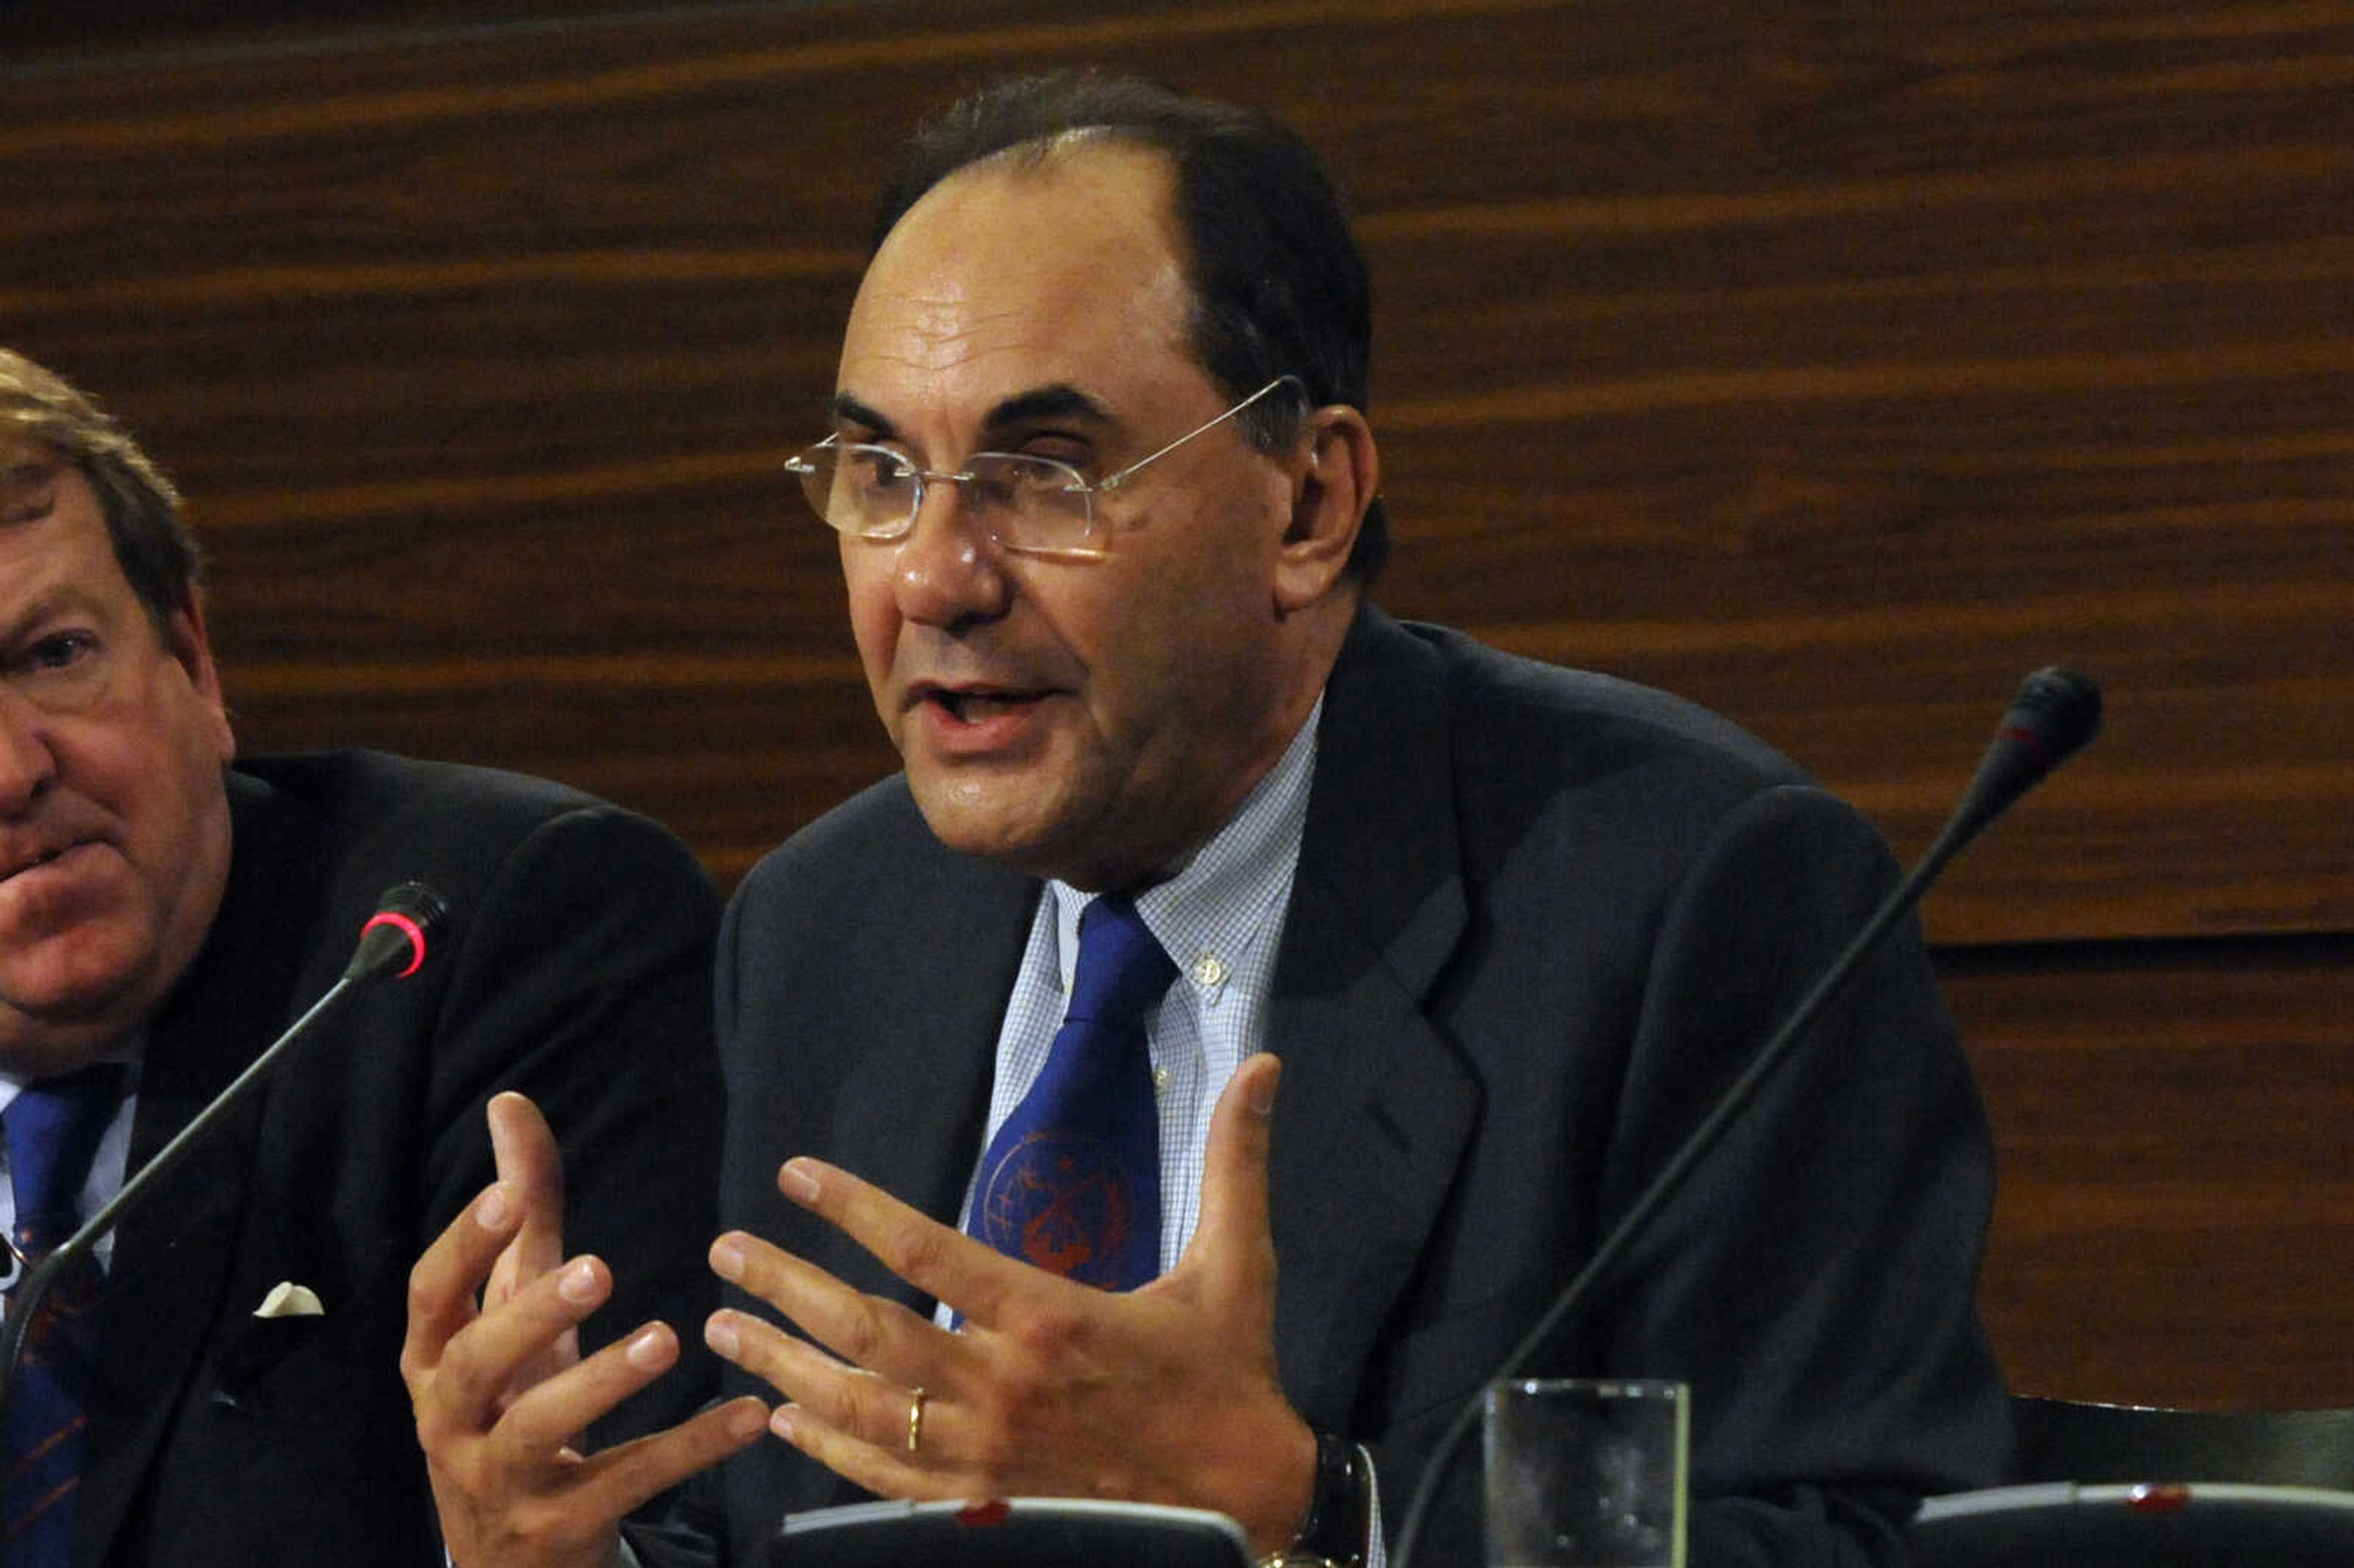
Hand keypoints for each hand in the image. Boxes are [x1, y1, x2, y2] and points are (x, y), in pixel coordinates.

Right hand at [404, 1092, 768, 1567]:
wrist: (508, 1559)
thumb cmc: (510, 1404)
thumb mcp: (511, 1314)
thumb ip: (519, 1217)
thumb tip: (511, 1105)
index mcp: (434, 1360)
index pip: (429, 1298)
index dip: (463, 1247)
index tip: (506, 1196)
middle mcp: (453, 1420)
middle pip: (473, 1366)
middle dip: (529, 1315)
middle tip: (598, 1268)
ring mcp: (501, 1480)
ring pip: (539, 1431)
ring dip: (602, 1381)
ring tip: (667, 1337)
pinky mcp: (562, 1526)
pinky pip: (626, 1484)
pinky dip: (688, 1449)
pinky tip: (748, 1414)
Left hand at [706, 1054, 1316, 1554]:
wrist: (1243, 1495)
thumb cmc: (1229, 1370)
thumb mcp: (1239, 1262)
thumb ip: (1235, 1161)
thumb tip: (1264, 1065)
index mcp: (1052, 1318)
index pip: (926, 1254)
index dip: (854, 1208)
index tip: (797, 1175)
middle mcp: (1004, 1386)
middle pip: (868, 1331)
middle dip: (786, 1287)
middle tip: (727, 1251)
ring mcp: (985, 1451)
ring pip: (859, 1405)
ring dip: (782, 1364)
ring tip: (723, 1329)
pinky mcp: (982, 1498)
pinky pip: (883, 1473)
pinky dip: (825, 1444)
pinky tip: (784, 1418)